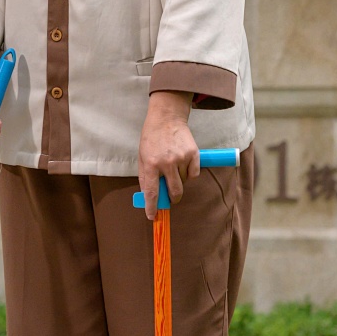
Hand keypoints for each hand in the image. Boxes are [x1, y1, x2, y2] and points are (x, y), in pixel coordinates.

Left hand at [138, 90, 198, 219]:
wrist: (166, 119)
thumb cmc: (151, 139)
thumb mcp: (142, 157)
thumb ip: (146, 178)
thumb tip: (150, 197)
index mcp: (151, 164)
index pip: (152, 192)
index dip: (152, 207)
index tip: (152, 217)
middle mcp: (167, 163)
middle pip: (175, 192)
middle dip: (173, 199)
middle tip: (171, 199)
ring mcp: (182, 158)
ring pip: (184, 182)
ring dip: (179, 181)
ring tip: (173, 168)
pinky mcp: (194, 154)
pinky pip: (194, 174)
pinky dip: (189, 174)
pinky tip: (183, 165)